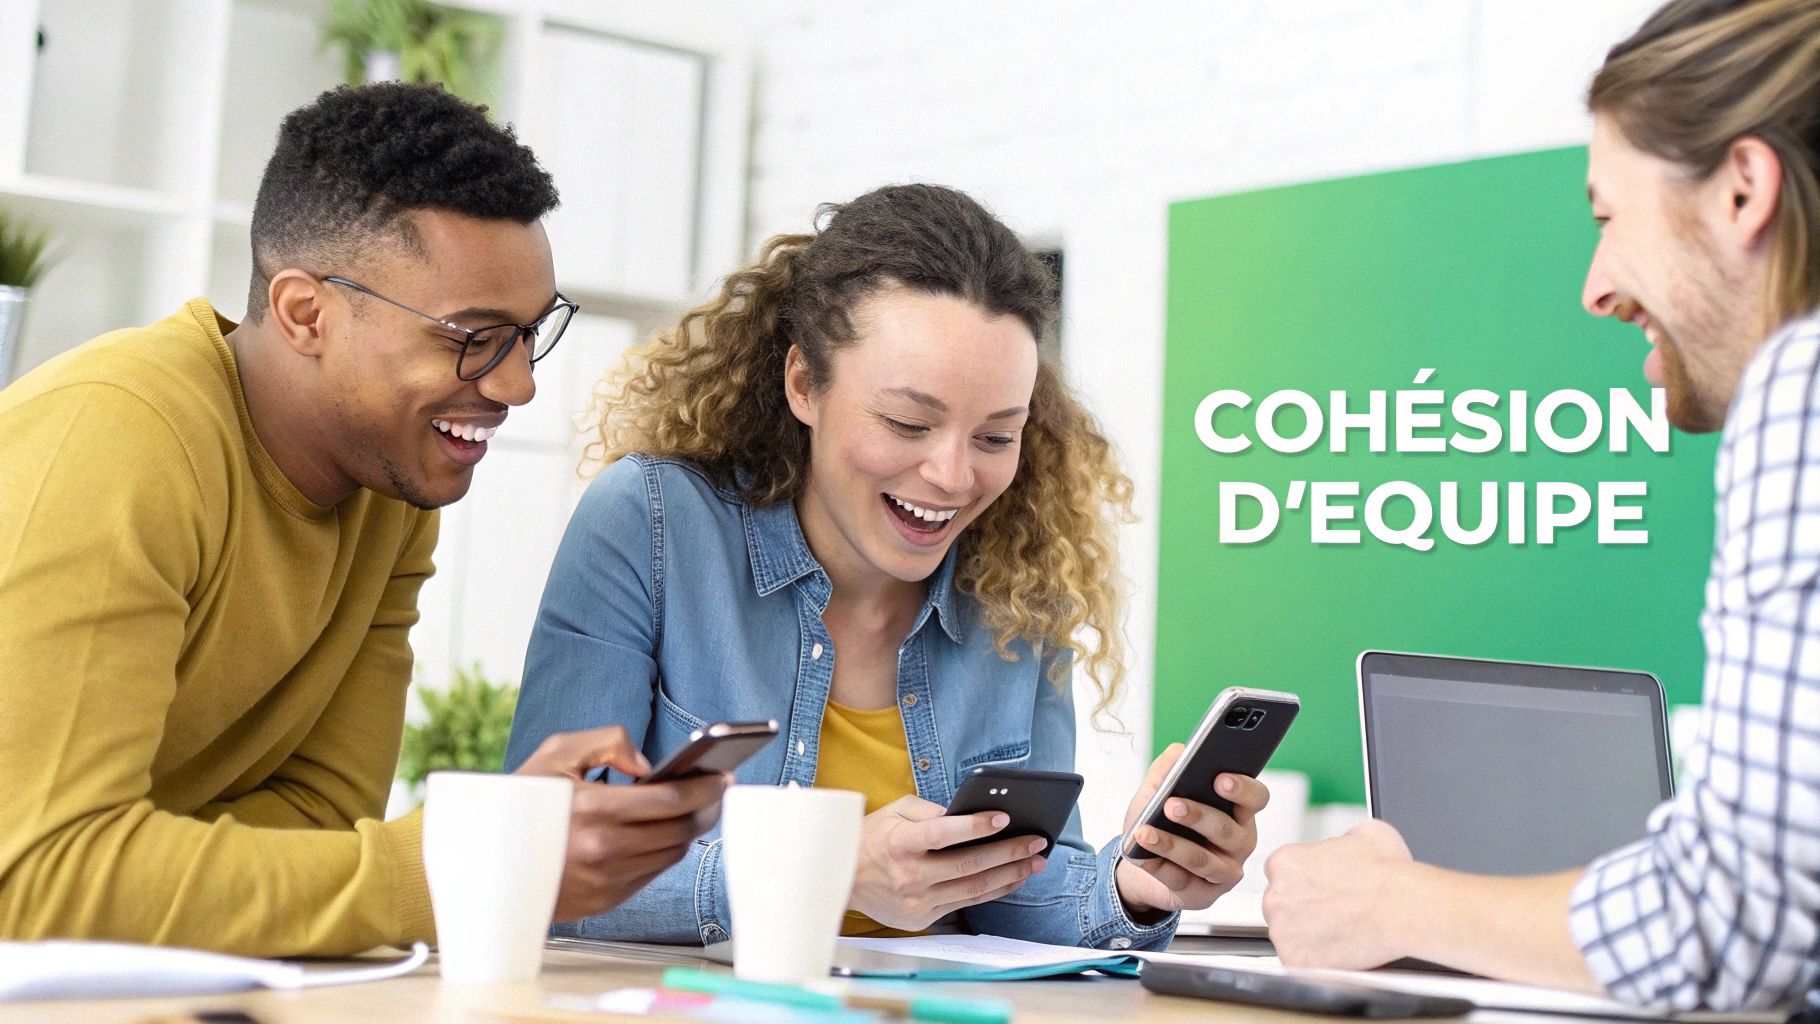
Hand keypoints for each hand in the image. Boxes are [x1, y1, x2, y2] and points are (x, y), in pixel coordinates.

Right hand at [512, 725, 728, 920]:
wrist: (486, 863)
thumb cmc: (523, 803)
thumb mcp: (557, 754)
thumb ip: (608, 741)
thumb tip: (648, 764)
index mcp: (593, 811)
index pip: (671, 800)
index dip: (705, 787)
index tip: (721, 775)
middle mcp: (604, 850)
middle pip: (680, 830)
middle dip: (707, 807)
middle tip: (717, 790)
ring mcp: (607, 880)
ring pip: (671, 853)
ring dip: (690, 830)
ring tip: (696, 808)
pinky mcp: (607, 900)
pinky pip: (653, 872)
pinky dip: (665, 850)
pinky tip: (667, 831)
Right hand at [848, 795, 1047, 930]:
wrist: (842, 878)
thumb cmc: (873, 836)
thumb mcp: (896, 811)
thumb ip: (931, 811)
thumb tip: (970, 816)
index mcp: (899, 844)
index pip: (942, 834)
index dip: (974, 827)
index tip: (1004, 818)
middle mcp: (908, 876)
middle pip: (968, 865)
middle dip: (1008, 852)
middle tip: (1037, 842)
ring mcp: (916, 902)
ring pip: (973, 889)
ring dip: (1010, 874)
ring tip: (1035, 862)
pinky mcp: (922, 919)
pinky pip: (966, 903)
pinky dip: (992, 890)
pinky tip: (1012, 878)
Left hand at [1114, 743, 1268, 917]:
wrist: (1145, 866)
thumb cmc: (1163, 823)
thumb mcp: (1159, 792)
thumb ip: (1168, 770)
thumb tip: (1178, 751)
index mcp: (1239, 812)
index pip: (1256, 798)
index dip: (1244, 789)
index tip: (1220, 779)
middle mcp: (1240, 843)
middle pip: (1228, 830)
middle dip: (1199, 816)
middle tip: (1172, 805)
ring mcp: (1224, 873)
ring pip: (1203, 860)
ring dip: (1172, 845)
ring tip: (1146, 832)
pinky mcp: (1202, 895)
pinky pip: (1179, 881)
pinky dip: (1156, 866)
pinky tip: (1140, 853)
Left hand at [1263, 819, 1414, 968]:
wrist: (1404, 909)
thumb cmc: (1387, 873)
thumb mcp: (1363, 832)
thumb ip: (1340, 839)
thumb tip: (1345, 844)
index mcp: (1284, 863)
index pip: (1282, 874)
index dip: (1305, 883)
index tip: (1322, 890)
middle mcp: (1275, 896)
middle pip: (1282, 905)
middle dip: (1304, 909)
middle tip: (1334, 912)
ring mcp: (1283, 931)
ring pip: (1289, 935)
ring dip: (1309, 935)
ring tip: (1340, 932)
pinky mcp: (1296, 961)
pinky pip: (1300, 962)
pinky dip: (1317, 960)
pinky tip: (1339, 950)